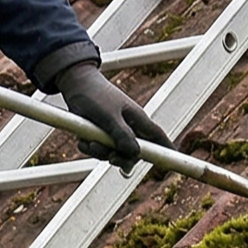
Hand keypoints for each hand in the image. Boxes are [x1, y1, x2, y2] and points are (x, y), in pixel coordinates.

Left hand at [49, 61, 169, 168]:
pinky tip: (82, 139)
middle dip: (121, 159)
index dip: (167, 150)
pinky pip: (98, 150)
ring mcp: (114, 131)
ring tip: (90, 141)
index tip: (173, 164)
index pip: (158, 137)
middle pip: (134, 153)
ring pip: (113, 153)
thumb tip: (135, 155)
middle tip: (111, 158)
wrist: (74, 83)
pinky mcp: (99, 134)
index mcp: (137, 119)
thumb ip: (122, 135)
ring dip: (100, 152)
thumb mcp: (109, 116)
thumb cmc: (94, 95)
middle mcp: (128, 127)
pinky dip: (89, 148)